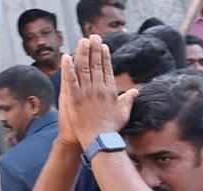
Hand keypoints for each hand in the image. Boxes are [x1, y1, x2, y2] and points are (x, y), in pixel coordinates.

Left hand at [60, 35, 136, 150]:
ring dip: (82, 53)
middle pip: (96, 65)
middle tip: (92, 36)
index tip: (102, 46)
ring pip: (83, 69)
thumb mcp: (124, 113)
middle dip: (94, 49)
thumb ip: (129, 99)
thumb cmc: (112, 129)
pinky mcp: (74, 99)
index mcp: (110, 91)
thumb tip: (136, 91)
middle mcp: (99, 89)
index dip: (104, 56)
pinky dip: (67, 68)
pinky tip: (66, 57)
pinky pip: (70, 80)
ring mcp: (86, 93)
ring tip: (81, 41)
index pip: (107, 69)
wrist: (100, 141)